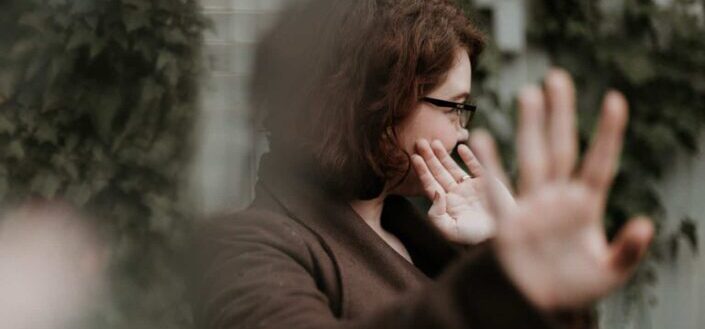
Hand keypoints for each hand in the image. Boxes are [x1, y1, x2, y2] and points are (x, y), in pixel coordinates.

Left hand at [410, 139, 514, 243]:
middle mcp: (456, 194)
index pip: (431, 184)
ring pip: (453, 168)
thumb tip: (434, 192)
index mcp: (446, 204)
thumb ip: (437, 215)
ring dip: (444, 155)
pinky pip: (476, 167)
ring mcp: (470, 187)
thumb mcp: (451, 230)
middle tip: (420, 142)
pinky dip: (469, 157)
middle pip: (439, 172)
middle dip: (429, 158)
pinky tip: (461, 147)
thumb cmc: (475, 238)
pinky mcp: (486, 182)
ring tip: (434, 142)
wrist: (502, 235)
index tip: (415, 157)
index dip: (422, 170)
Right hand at [470, 69, 653, 310]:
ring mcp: (531, 206)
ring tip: (529, 93)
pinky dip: (490, 166)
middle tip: (557, 77)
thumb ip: (627, 251)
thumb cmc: (572, 287)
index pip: (599, 162)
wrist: (534, 305)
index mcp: (585, 205)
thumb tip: (645, 223)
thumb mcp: (609, 273)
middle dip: (560, 114)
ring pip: (532, 158)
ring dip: (530, 127)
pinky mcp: (507, 222)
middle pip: (561, 148)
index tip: (615, 100)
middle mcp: (557, 198)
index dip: (608, 133)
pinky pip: (497, 190)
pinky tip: (483, 139)